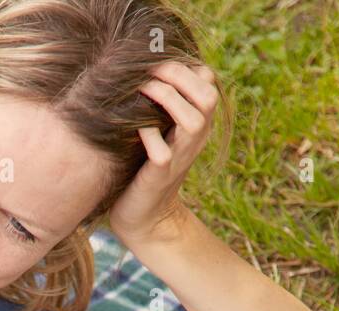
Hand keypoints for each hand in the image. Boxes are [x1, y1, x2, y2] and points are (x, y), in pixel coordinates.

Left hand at [108, 60, 218, 247]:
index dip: (183, 66)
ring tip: (139, 93)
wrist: (144, 217)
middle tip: (146, 73)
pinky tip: (131, 130)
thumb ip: (164, 103)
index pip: (208, 81)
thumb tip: (153, 67)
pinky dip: (145, 136)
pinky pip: (161, 152)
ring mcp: (180, 157)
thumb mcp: (158, 130)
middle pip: (208, 95)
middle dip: (176, 75)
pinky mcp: (160, 176)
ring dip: (165, 99)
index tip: (153, 64)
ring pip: (194, 119)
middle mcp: (195, 138)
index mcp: (197, 123)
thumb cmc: (144, 166)